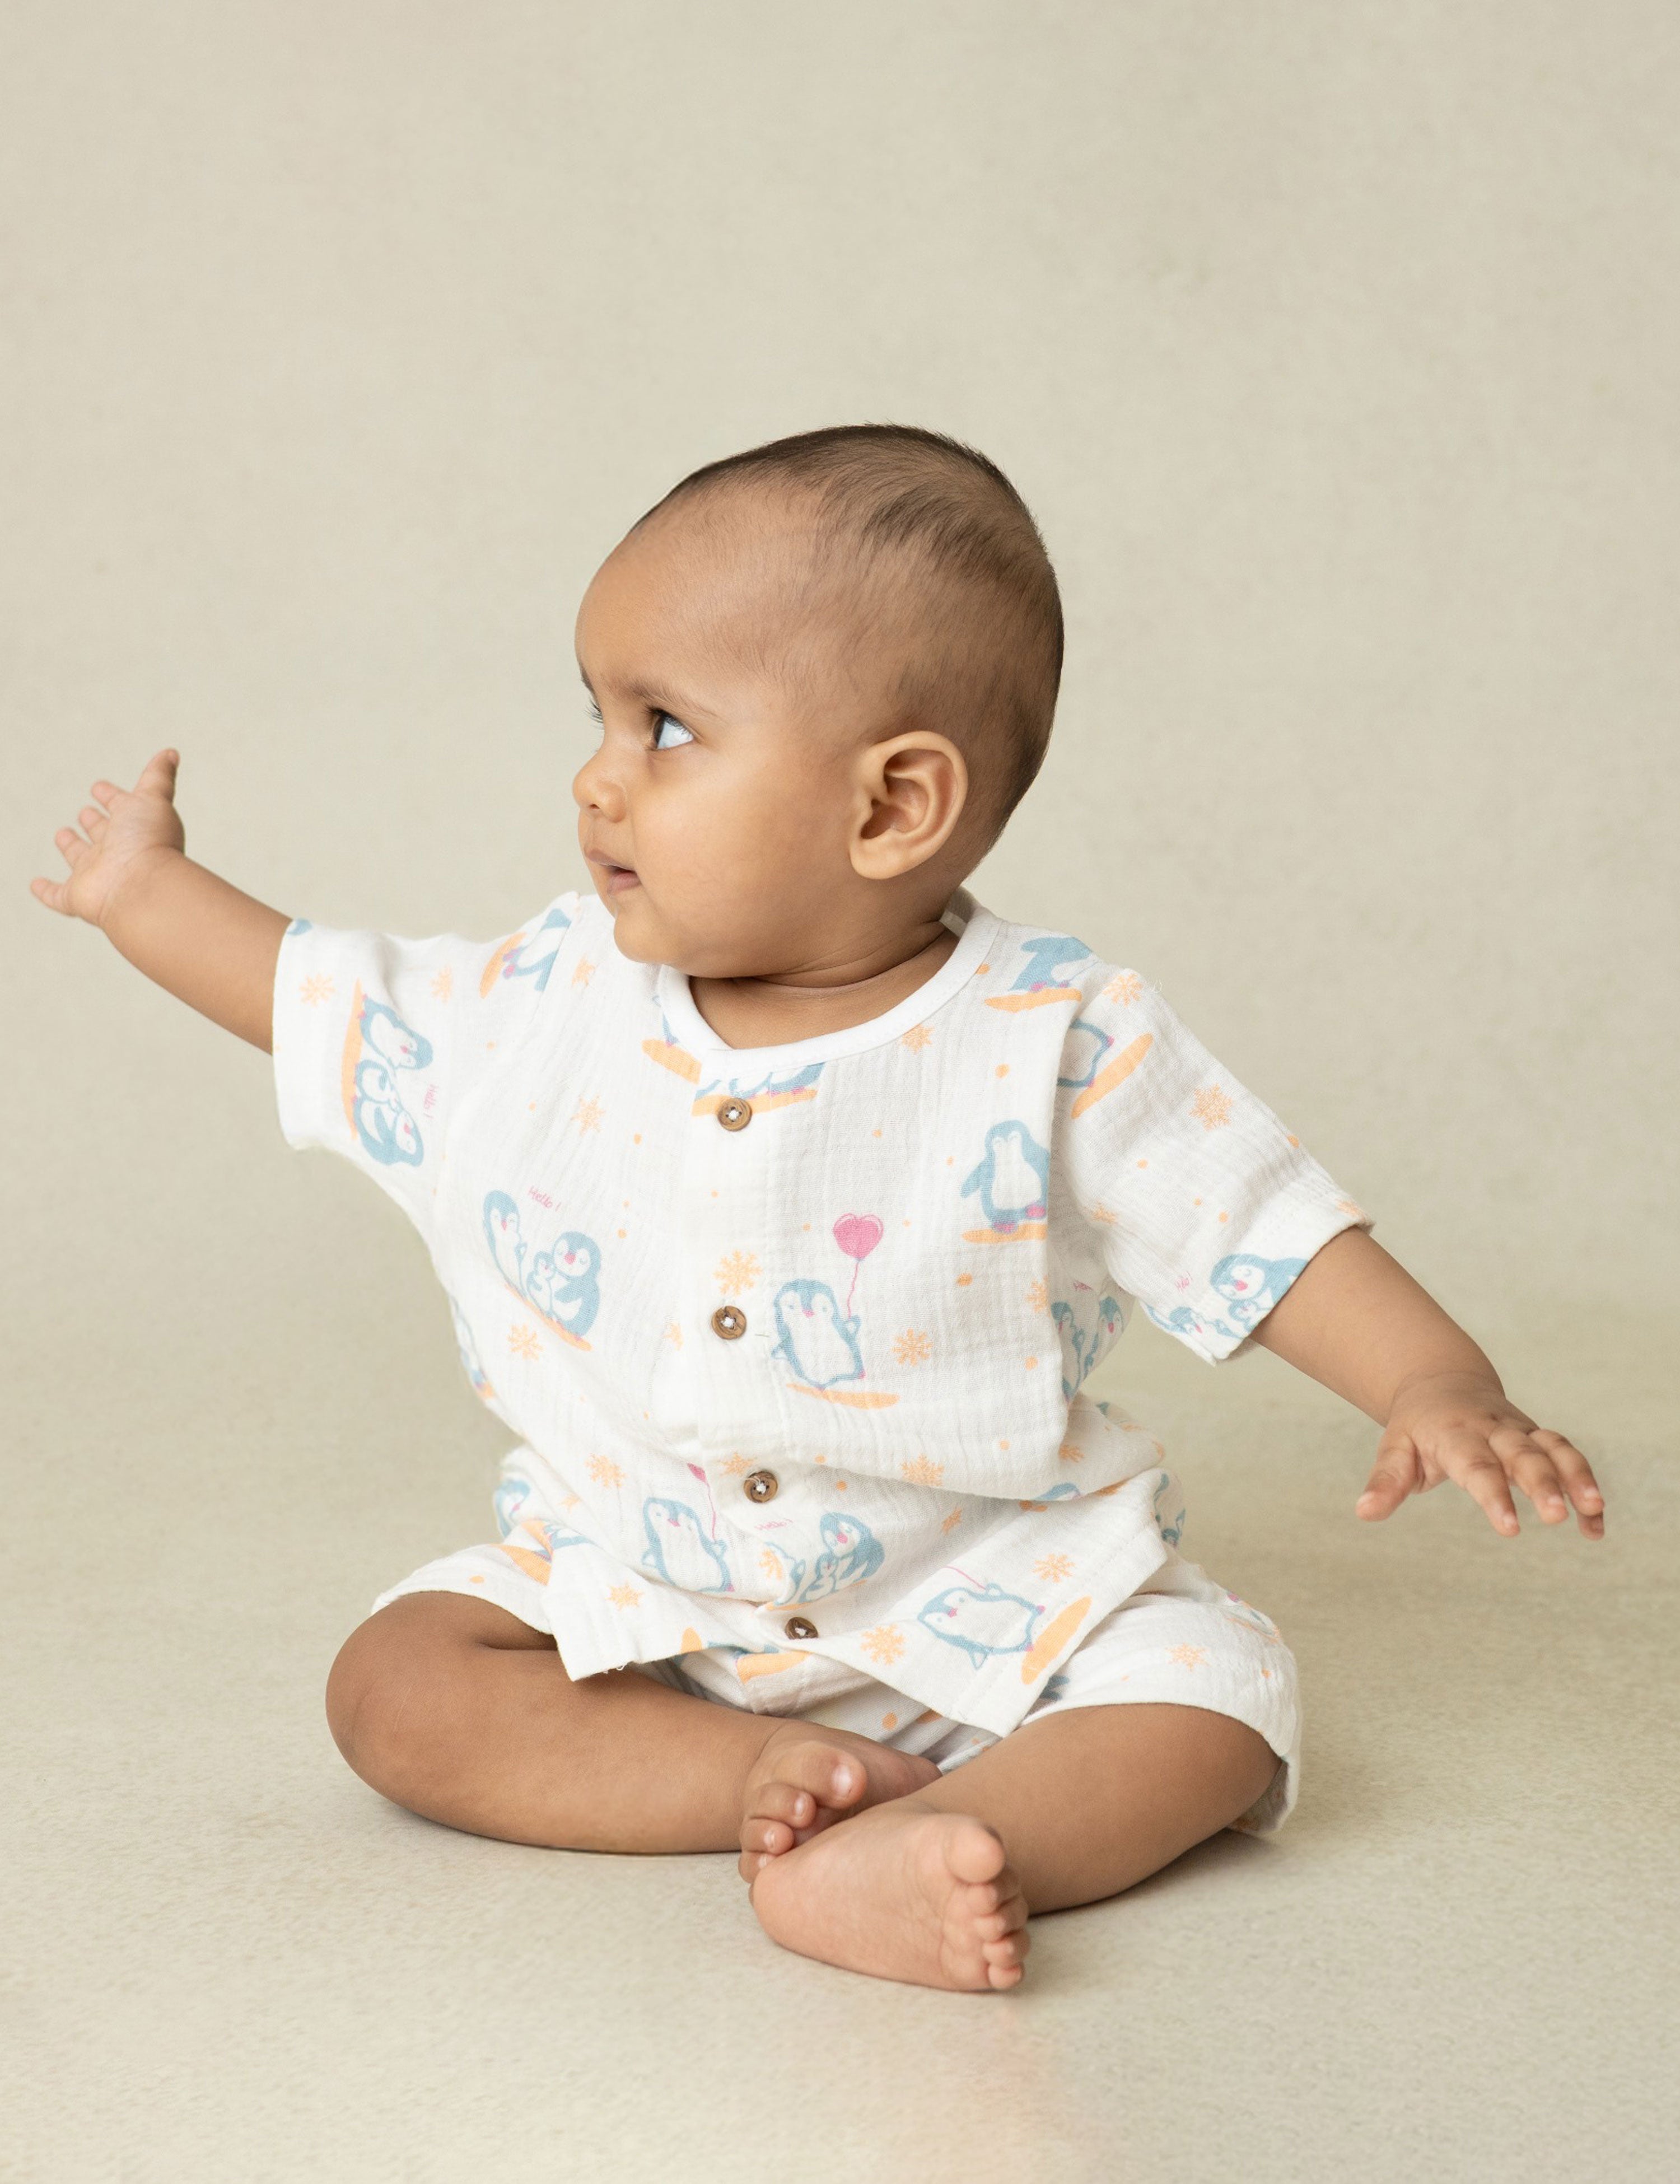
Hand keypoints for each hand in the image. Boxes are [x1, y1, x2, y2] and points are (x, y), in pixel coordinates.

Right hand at [30, 749, 186, 929]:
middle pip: (102, 833)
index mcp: (133, 826)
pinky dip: (46, 891)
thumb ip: (158, 777)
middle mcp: (117, 850)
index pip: (121, 806)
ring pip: (81, 859)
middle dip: (94, 822)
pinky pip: (58, 895)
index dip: (111, 796)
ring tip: (63, 834)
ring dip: (72, 848)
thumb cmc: (150, 843)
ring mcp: (97, 874)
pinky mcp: (78, 897)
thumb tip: (171, 753)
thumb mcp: (153, 799)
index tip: (100, 788)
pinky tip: (36, 884)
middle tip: (86, 812)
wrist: (141, 888)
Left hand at [1358, 1370, 1603, 1538]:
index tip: (1510, 1529)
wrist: (1442, 1383)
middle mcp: (1494, 1429)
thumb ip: (1386, 1481)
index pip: (1477, 1466)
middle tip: (1555, 1516)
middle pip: (1524, 1454)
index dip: (1494, 1496)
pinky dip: (1585, 1486)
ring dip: (1577, 1477)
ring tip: (1594, 1510)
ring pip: (1556, 1448)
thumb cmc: (1416, 1427)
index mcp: (1457, 1433)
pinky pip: (1569, 1457)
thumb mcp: (1395, 1449)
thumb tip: (1363, 1512)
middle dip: (1543, 1484)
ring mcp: (1521, 1431)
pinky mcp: (1540, 1438)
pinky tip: (1595, 1526)